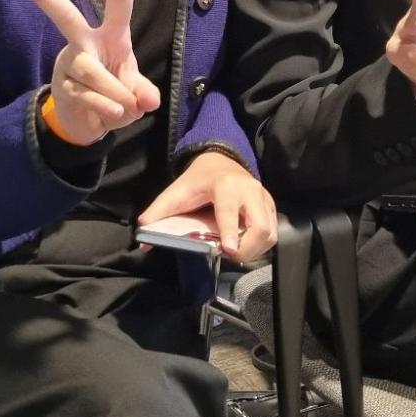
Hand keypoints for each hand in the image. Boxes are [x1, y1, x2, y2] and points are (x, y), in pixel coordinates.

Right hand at [9, 0, 160, 145]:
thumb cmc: (116, 96)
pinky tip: (111, 116)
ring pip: (93, 71)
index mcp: (111, 36)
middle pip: (64, 15)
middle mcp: (85, 42)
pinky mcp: (62, 86)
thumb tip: (146, 100)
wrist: (89, 124)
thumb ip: (144, 92)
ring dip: (115, 94)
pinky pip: (89, 97)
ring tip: (124, 109)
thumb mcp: (137, 92)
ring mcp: (71, 63)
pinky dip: (107, 111)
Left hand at [139, 151, 276, 261]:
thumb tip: (143, 239)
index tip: (228, 250)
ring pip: (270, 233)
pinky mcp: (270, 206)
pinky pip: (272, 232)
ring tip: (235, 252)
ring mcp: (264, 198)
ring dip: (254, 250)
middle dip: (247, 248)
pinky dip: (260, 245)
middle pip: (260, 227)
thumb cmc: (198, 179)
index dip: (230, 231)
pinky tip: (244, 246)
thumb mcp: (176, 192)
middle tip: (229, 256)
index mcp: (225, 186)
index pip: (230, 211)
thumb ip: (159, 212)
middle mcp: (250, 191)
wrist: (220, 160)